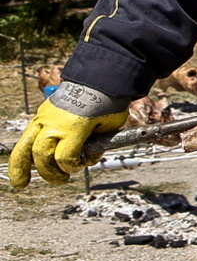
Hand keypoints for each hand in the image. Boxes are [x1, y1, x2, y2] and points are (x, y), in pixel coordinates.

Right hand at [9, 100, 129, 187]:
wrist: (98, 77)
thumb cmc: (108, 102)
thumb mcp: (112, 125)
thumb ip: (99, 145)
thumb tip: (86, 157)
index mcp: (75, 127)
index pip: (65, 158)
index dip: (72, 167)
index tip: (80, 165)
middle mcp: (54, 123)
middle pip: (42, 156)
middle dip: (50, 173)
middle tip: (62, 179)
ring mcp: (44, 118)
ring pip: (24, 147)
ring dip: (21, 167)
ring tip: (20, 183)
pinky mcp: (40, 115)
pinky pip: (26, 137)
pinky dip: (21, 153)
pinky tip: (20, 167)